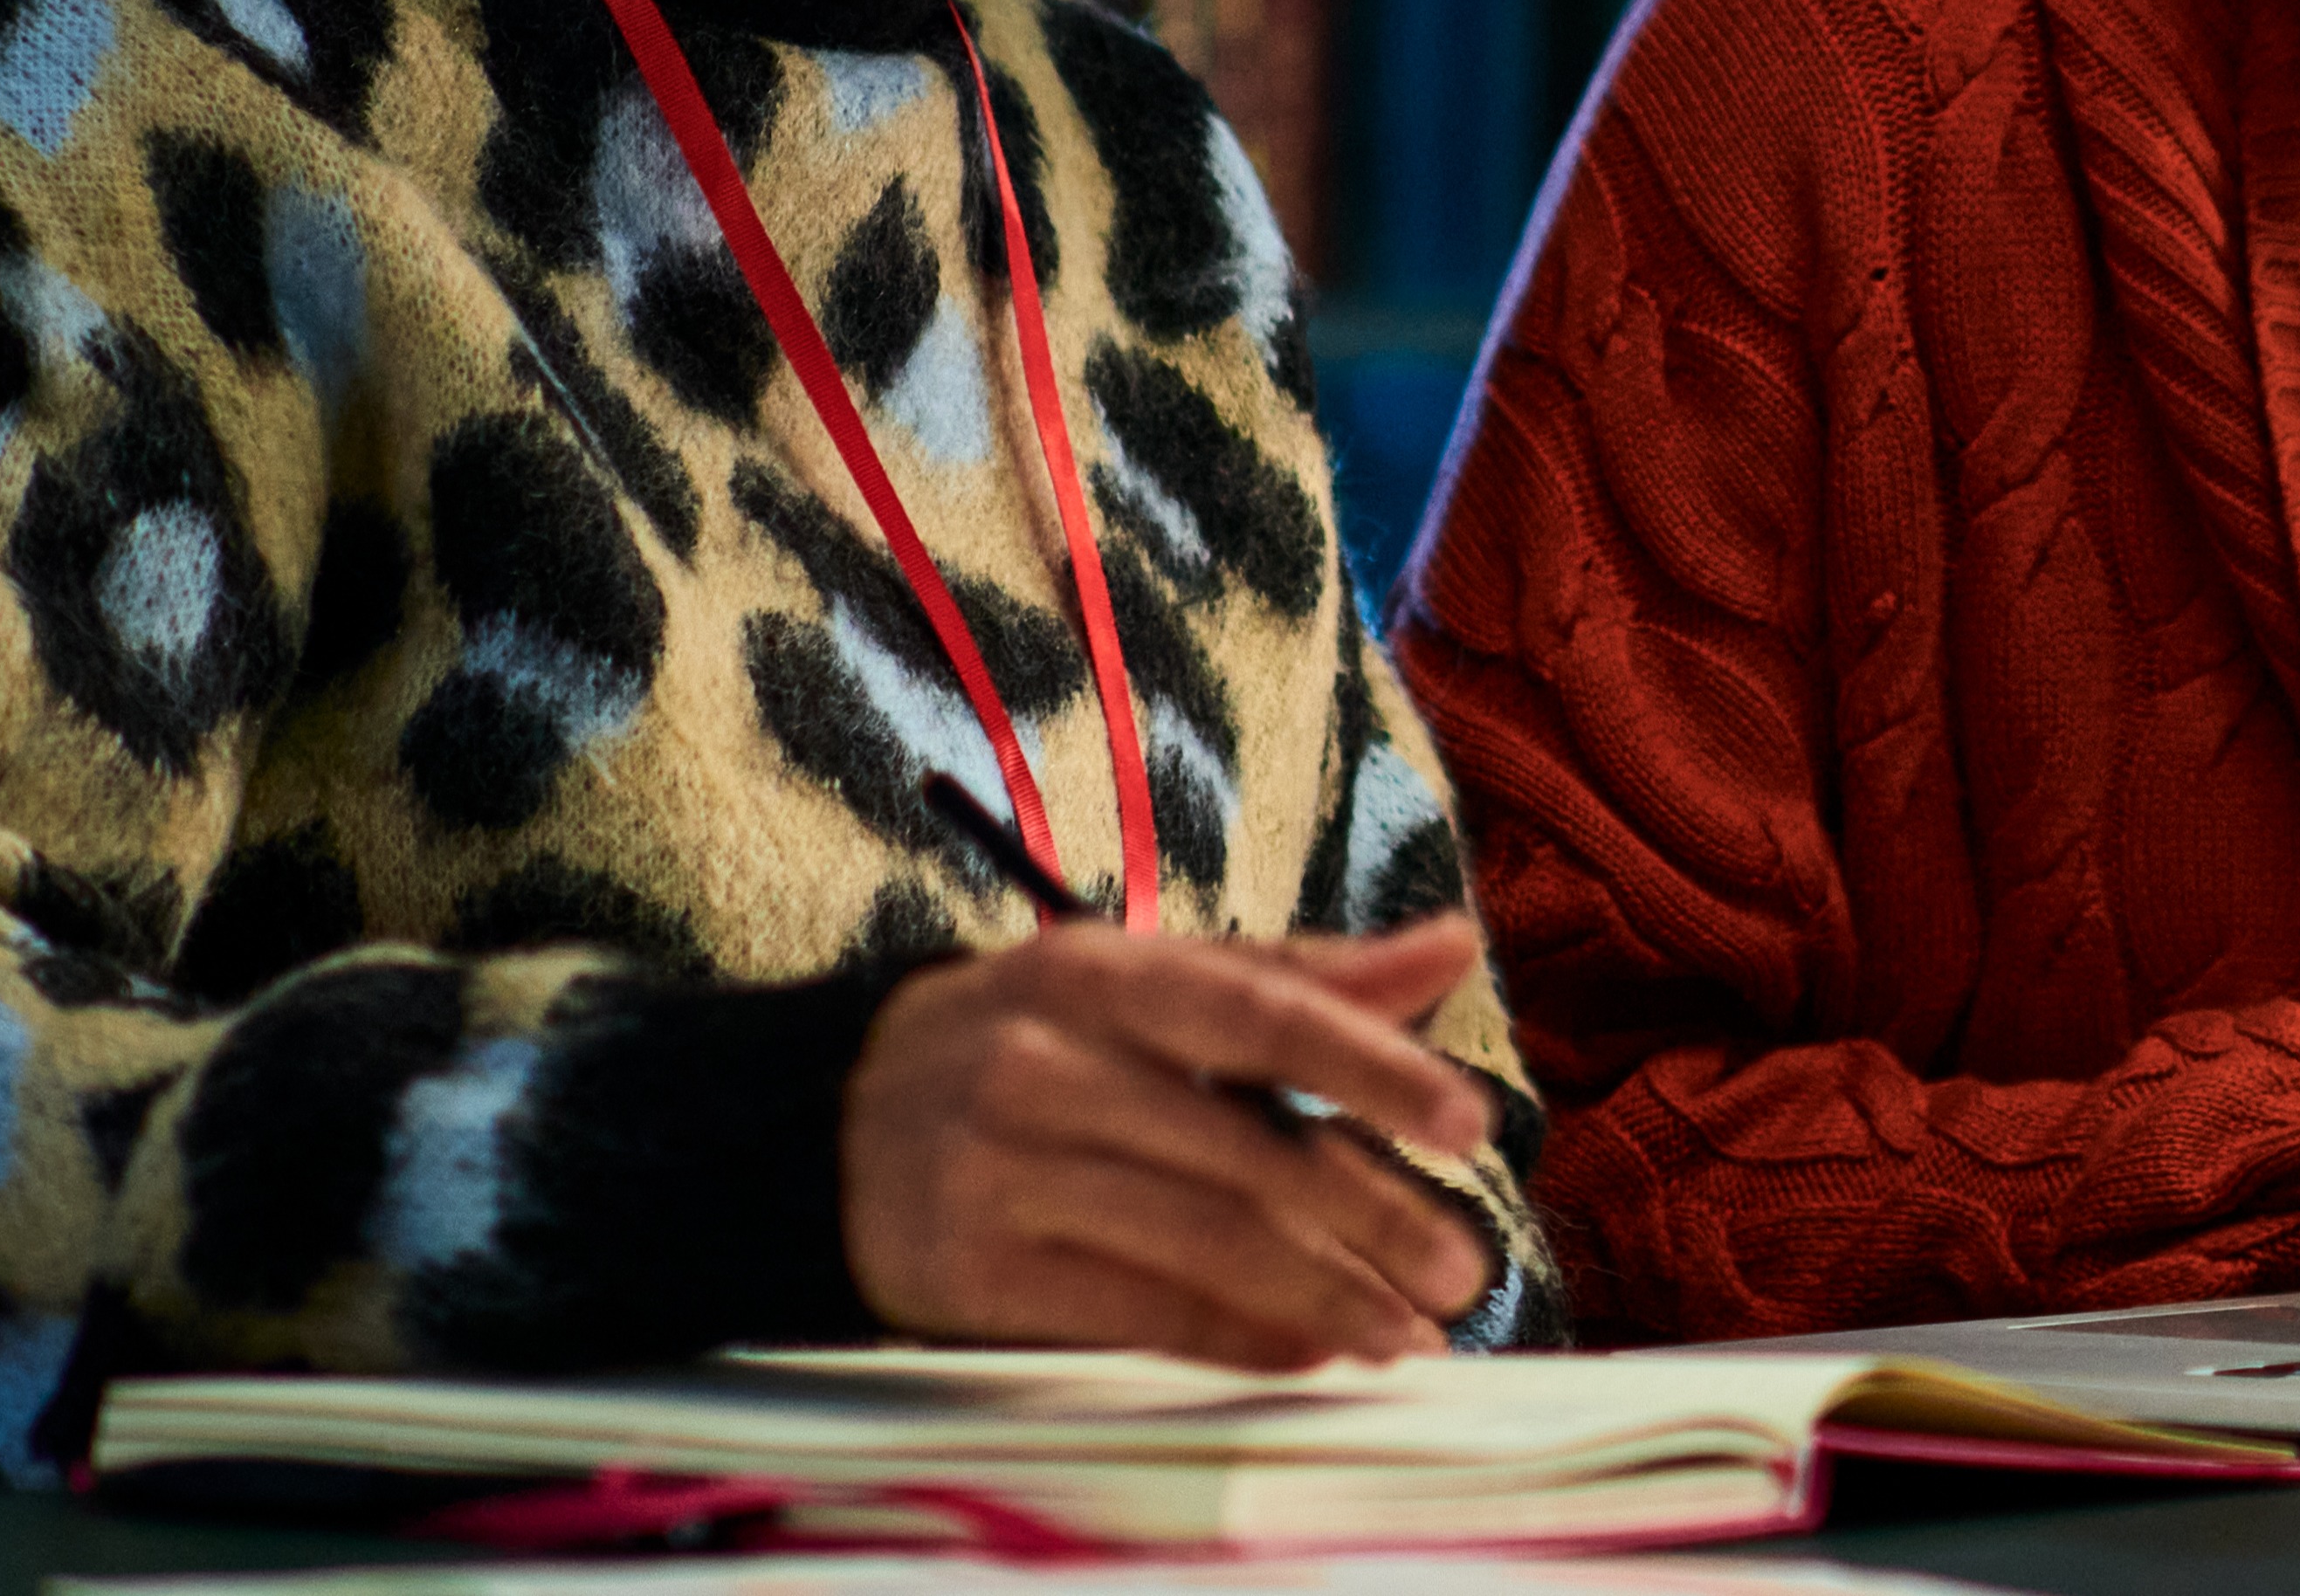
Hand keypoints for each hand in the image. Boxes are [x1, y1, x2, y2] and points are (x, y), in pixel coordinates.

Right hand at [846, 916, 1504, 1366]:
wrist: (829, 1123)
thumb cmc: (1038, 1042)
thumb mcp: (1149, 984)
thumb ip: (1303, 976)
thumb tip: (1453, 944)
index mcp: (1100, 972)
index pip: (1260, 1015)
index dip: (1371, 1069)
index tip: (1470, 1125)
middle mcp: (1043, 1063)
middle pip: (1243, 1152)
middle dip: (1373, 1219)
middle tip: (1465, 1272)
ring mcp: (997, 1169)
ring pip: (1199, 1243)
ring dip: (1323, 1299)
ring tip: (1405, 1335)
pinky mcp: (968, 1269)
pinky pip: (1132, 1312)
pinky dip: (1236, 1338)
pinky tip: (1309, 1354)